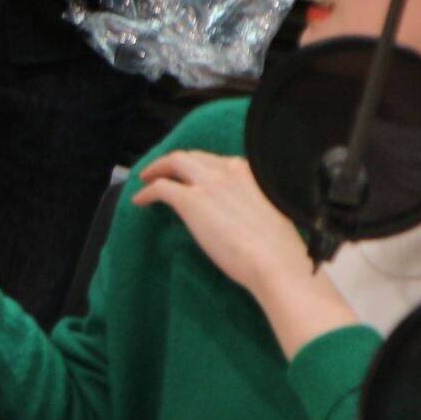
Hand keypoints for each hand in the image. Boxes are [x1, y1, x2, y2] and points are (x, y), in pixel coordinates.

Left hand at [132, 151, 356, 355]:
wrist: (276, 263)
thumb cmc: (280, 250)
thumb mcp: (272, 214)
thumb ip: (254, 204)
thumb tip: (241, 214)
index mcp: (251, 174)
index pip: (219, 162)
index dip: (202, 166)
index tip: (193, 175)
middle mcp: (229, 172)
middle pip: (194, 157)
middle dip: (177, 162)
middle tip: (164, 171)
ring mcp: (208, 184)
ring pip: (175, 162)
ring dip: (158, 168)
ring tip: (147, 179)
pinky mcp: (190, 201)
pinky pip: (161, 188)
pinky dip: (147, 191)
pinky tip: (140, 201)